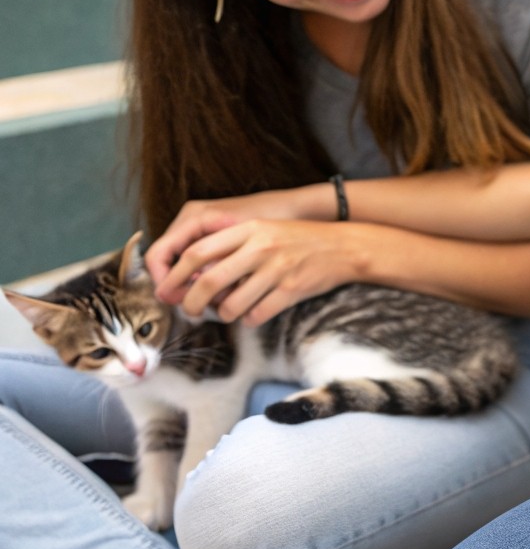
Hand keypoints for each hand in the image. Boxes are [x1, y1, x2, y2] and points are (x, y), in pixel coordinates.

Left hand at [149, 218, 364, 325]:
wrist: (343, 247)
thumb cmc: (298, 240)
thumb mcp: (263, 230)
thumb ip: (231, 245)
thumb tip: (192, 273)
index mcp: (248, 229)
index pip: (198, 251)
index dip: (175, 274)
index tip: (168, 290)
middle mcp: (260, 247)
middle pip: (209, 281)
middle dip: (191, 303)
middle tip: (188, 311)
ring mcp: (277, 269)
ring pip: (232, 304)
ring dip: (223, 314)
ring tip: (228, 312)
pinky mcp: (292, 289)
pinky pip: (257, 315)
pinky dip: (249, 319)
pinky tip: (253, 314)